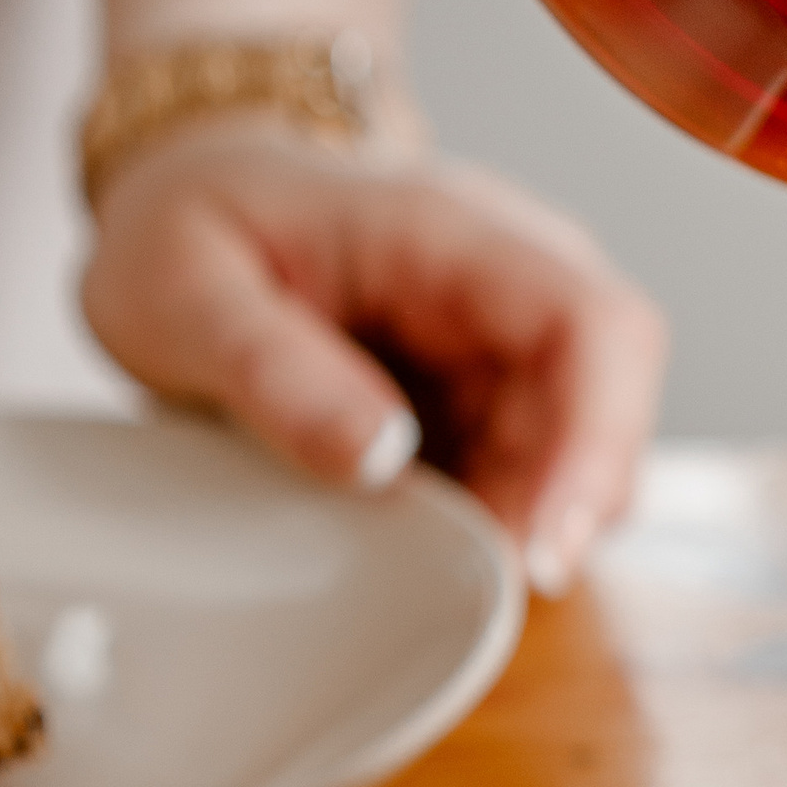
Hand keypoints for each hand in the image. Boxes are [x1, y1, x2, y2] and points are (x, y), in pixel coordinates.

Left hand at [81, 128, 668, 593]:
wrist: (194, 195)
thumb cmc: (192, 225)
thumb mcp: (182, 289)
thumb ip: (272, 368)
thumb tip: (378, 457)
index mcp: (451, 232)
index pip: (589, 324)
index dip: (598, 441)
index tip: (545, 551)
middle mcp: (514, 281)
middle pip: (604, 408)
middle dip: (550, 517)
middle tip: (458, 592)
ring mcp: (509, 342)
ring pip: (576, 456)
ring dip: (518, 528)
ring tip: (419, 569)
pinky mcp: (492, 396)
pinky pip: (527, 476)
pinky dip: (487, 527)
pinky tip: (419, 548)